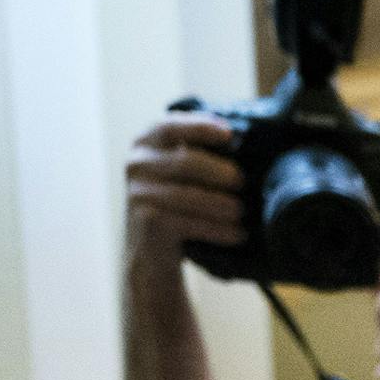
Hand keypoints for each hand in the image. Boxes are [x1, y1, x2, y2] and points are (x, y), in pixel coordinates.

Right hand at [124, 113, 242, 263]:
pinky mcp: (147, 220)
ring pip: (189, 196)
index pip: (169, 127)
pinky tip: (237, 234)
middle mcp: (136, 164)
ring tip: (241, 212)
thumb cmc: (178, 205)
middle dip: (220, 172)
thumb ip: (199, 154)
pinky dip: (218, 229)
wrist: (151, 252)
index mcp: (145, 143)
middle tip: (243, 182)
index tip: (229, 133)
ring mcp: (138, 193)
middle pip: (185, 162)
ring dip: (223, 204)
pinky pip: (190, 223)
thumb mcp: (182, 173)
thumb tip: (240, 142)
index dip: (199, 127)